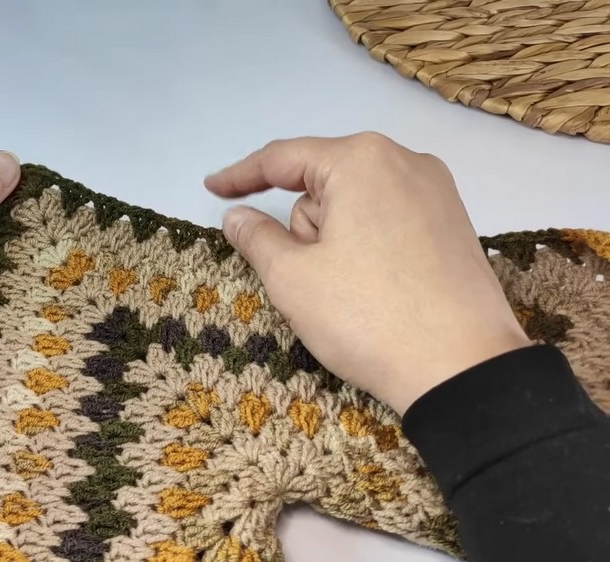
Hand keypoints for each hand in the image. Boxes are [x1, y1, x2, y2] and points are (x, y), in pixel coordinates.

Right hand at [206, 133, 530, 413]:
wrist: (463, 369)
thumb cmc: (367, 316)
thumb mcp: (293, 278)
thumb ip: (256, 237)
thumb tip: (237, 216)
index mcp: (361, 161)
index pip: (283, 158)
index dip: (240, 176)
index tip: (211, 189)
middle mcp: (404, 161)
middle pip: (322, 185)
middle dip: (304, 228)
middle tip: (311, 281)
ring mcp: (437, 192)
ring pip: (355, 207)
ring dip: (336, 242)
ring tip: (351, 295)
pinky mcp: (455, 225)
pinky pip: (388, 222)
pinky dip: (367, 248)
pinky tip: (377, 289)